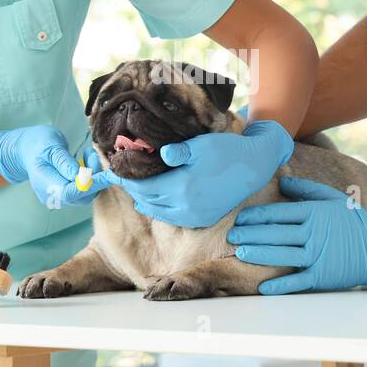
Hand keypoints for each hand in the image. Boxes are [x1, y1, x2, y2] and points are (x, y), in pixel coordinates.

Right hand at [0, 125, 116, 208]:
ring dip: (93, 176)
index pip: (71, 192)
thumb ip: (64, 162)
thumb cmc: (37, 143)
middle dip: (95, 177)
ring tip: (89, 154)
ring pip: (85, 195)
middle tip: (93, 154)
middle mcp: (52, 197)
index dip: (92, 184)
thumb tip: (82, 177)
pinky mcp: (64, 196)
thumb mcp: (51, 145)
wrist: (26, 150)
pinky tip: (86, 162)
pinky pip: (82, 192)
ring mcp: (58, 199)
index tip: (108, 173)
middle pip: (82, 197)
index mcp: (44, 183)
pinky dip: (90, 178)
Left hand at [104, 119, 293, 227]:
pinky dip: (159, 210)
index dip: (126, 179)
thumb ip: (177, 152)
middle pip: (147, 199)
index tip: (113, 170)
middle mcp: (185, 205)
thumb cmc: (226, 151)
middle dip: (132, 189)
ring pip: (158, 211)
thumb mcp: (200, 146)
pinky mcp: (201, 220)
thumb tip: (158, 152)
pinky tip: (154, 201)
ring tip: (133, 189)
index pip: (144, 186)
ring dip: (144, 200)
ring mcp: (194, 216)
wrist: (253, 167)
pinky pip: (172, 218)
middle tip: (120, 178)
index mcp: (182, 185)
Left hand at [227, 176, 366, 293]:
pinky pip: (297, 281)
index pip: (279, 213)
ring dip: (259, 255)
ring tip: (240, 253)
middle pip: (275, 234)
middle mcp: (314, 234)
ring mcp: (318, 256)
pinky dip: (280, 285)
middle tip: (231, 236)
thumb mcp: (332, 199)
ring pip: (282, 255)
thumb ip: (306, 189)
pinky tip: (263, 287)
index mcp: (315, 213)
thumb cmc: (353, 222)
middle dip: (251, 235)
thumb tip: (281, 180)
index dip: (256, 216)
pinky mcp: (322, 276)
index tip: (239, 219)